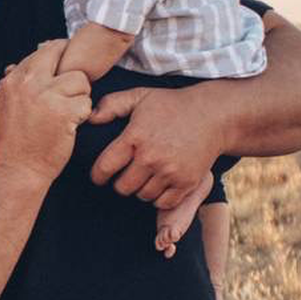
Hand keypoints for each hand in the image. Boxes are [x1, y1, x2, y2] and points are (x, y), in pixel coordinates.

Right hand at [0, 41, 92, 183]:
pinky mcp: (64, 113)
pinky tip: (73, 124)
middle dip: (73, 68)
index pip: (44, 51)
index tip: (66, 65)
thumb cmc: (15, 139)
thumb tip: (32, 59)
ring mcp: (47, 96)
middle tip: (76, 83)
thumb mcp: (7, 102)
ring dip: (80, 96)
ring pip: (80, 80)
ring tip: (70, 111)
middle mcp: (29, 83)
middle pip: (62, 55)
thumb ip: (20, 80)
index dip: (59, 55)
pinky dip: (83, 115)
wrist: (18, 167)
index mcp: (14, 79)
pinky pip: (86, 103)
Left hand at [89, 85, 222, 208]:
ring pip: (142, 196)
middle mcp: (151, 157)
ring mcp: (170, 172)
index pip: (105, 167)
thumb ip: (111, 105)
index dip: (97, 175)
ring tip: (142, 178)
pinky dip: (158, 198)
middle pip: (123, 187)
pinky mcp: (187, 183)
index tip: (98, 177)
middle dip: (119, 183)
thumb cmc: (171, 105)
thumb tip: (89, 118)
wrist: (212, 116)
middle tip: (123, 176)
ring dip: (139, 190)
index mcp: (135, 137)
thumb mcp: (139, 96)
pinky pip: (164, 203)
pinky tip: (158, 184)